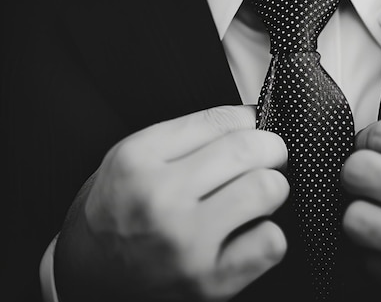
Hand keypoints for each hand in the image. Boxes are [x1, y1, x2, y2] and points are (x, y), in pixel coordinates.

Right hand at [55, 105, 288, 301]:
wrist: (89, 274)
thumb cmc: (118, 211)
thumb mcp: (134, 158)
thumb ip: (189, 135)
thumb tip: (252, 119)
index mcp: (138, 159)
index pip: (222, 120)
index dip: (250, 121)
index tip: (254, 128)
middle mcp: (160, 199)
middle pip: (250, 149)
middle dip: (271, 148)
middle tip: (268, 157)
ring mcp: (187, 243)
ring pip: (268, 189)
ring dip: (272, 188)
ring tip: (255, 196)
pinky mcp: (210, 281)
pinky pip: (271, 242)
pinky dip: (269, 234)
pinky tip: (249, 233)